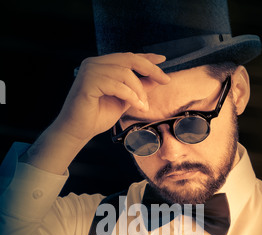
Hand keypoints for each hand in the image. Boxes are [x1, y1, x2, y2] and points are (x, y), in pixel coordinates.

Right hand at [52, 52, 169, 145]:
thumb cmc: (96, 117)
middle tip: (165, 80)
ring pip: (125, 73)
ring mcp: (90, 70)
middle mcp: (94, 63)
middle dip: (150, 69)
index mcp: (101, 65)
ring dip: (139, 90)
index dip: (146, 58)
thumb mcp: (124, 100)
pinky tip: (137, 105)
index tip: (162, 61)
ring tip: (143, 105)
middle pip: (129, 59)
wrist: (78, 131)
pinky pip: (117, 85)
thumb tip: (156, 79)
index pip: (128, 57)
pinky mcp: (88, 82)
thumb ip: (137, 89)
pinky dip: (130, 95)